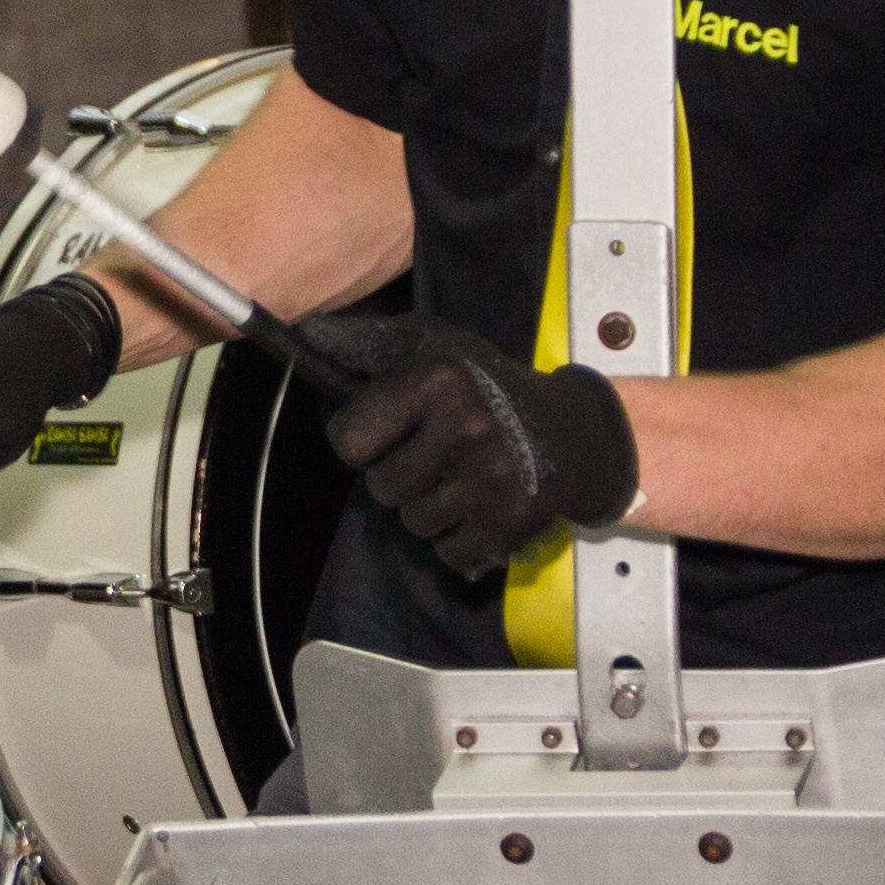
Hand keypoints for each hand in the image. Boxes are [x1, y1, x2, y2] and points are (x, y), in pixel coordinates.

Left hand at [299, 310, 638, 579]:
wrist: (574, 432)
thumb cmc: (489, 388)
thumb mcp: (437, 349)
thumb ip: (372, 345)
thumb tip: (309, 332)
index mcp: (438, 380)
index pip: (351, 439)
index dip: (362, 442)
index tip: (385, 436)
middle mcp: (464, 427)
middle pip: (380, 488)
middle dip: (400, 477)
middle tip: (435, 457)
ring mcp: (488, 479)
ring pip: (412, 522)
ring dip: (429, 507)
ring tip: (462, 478)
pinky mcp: (509, 521)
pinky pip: (448, 551)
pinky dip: (459, 537)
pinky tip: (481, 505)